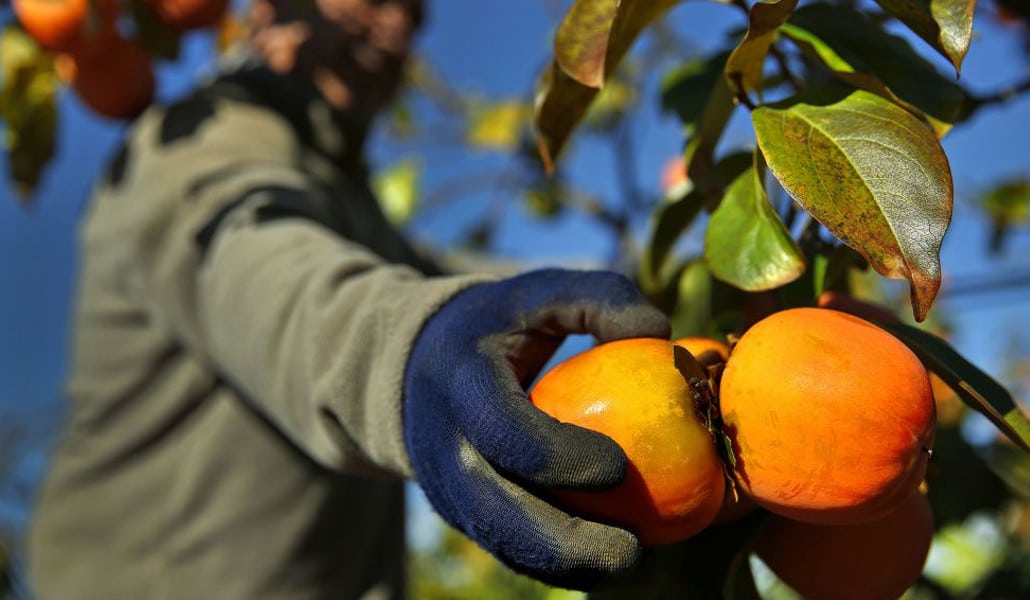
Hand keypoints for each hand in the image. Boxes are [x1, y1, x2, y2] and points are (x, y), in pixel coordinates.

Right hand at [403, 269, 669, 589]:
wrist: (416, 366)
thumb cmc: (496, 326)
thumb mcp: (538, 293)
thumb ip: (599, 297)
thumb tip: (661, 333)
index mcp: (461, 382)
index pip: (504, 432)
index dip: (559, 457)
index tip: (619, 467)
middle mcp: (445, 444)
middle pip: (495, 510)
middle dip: (562, 542)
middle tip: (629, 553)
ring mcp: (447, 487)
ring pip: (501, 543)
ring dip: (561, 565)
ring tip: (625, 565)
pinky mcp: (462, 513)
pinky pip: (506, 548)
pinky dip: (552, 564)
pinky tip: (602, 564)